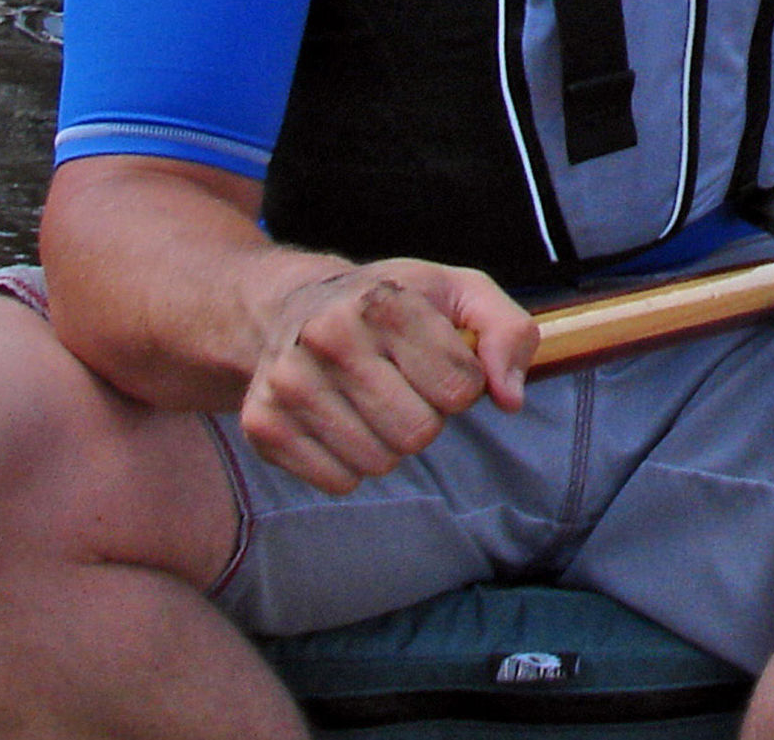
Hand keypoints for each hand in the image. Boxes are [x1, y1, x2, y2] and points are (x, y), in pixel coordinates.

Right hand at [240, 258, 533, 494]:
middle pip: (419, 432)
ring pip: (379, 462)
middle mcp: (327, 337)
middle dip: (426, 415)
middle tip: (403, 383)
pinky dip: (350, 463)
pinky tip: (339, 420)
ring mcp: (289, 383)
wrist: (292, 306)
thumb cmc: (390, 304)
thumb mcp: (459, 292)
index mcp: (382, 299)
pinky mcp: (263, 425)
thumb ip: (506, 332)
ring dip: (388, 441)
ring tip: (370, 399)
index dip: (463, 382)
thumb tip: (510, 398)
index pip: (461, 387)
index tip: (441, 360)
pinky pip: (338, 481)